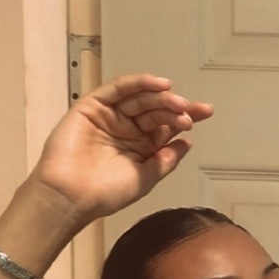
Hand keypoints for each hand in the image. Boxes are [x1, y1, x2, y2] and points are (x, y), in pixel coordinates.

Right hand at [27, 73, 213, 223]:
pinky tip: (159, 85)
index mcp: (141, 147)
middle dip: (175, 108)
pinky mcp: (93, 105)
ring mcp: (111, 116)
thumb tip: (188, 143)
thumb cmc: (106, 193)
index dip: (185, 117)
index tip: (206, 112)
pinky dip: (139, 83)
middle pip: (156, 111)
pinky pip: (119, 89)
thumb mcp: (146, 178)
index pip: (166, 126)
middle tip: (190, 112)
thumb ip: (166, 160)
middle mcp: (127, 129)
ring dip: (160, 97)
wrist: (72, 195)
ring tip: (178, 102)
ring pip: (140, 99)